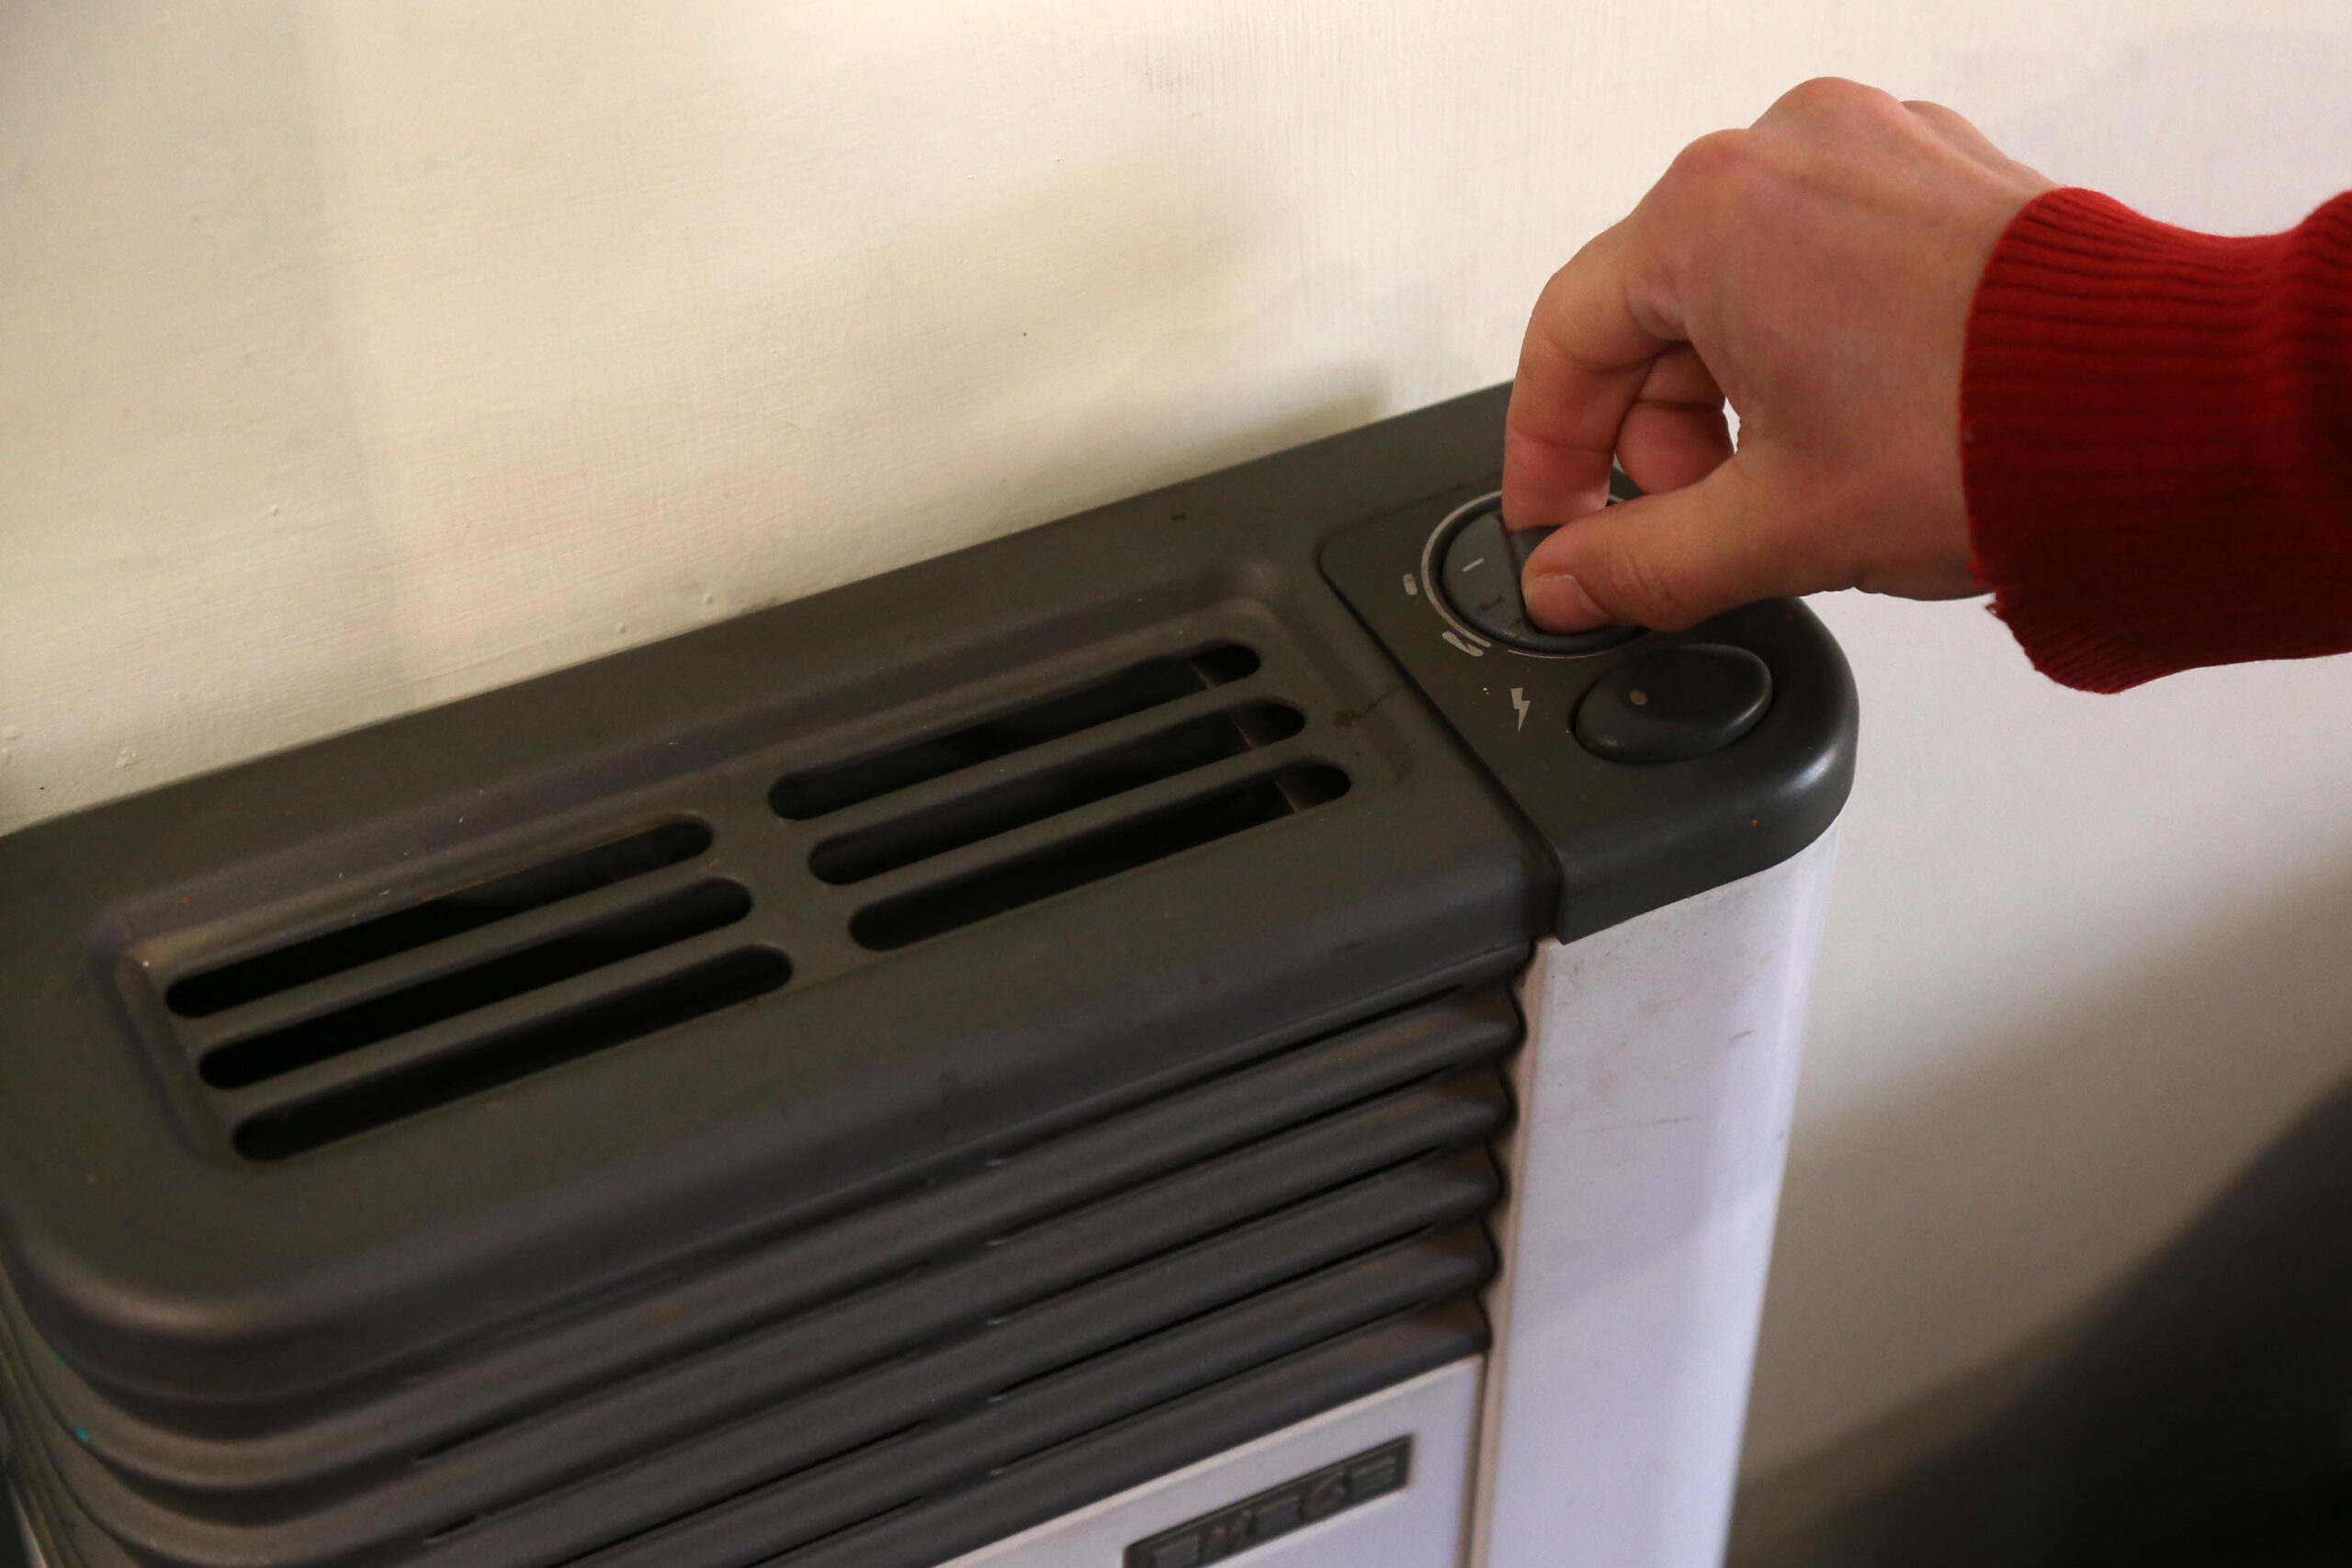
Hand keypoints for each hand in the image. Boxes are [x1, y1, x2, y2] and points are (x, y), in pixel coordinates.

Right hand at [1503, 78, 2057, 631]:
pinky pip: (1821, 256)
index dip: (1547, 454)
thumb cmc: (1988, 434)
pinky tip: (1845, 426)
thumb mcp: (1771, 529)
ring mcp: (1867, 149)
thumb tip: (1571, 582)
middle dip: (1659, 435)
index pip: (1566, 339)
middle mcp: (1780, 153)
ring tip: (1787, 486)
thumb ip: (1638, 564)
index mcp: (1709, 216)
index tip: (1557, 522)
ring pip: (1739, 284)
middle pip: (1654, 309)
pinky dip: (1808, 342)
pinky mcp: (1936, 171)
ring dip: (1733, 395)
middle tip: (1693, 526)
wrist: (2166, 411)